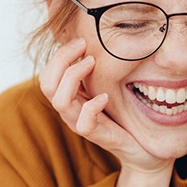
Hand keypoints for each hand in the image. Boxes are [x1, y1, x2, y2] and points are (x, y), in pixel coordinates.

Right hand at [39, 38, 172, 173]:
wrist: (139, 146)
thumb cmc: (121, 113)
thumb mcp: (103, 86)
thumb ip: (92, 71)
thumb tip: (91, 40)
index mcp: (68, 97)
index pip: (46, 76)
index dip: (59, 55)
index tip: (80, 41)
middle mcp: (69, 110)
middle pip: (47, 85)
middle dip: (62, 60)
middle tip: (84, 46)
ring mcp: (79, 123)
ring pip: (60, 101)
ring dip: (73, 77)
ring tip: (92, 63)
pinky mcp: (95, 135)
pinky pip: (83, 122)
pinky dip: (92, 106)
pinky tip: (105, 96)